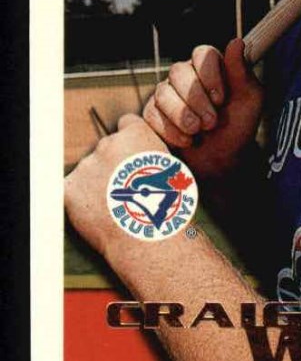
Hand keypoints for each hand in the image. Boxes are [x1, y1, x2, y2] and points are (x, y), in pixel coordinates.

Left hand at [65, 113, 164, 258]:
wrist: (149, 236)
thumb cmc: (168, 206)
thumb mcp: (170, 167)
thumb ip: (149, 154)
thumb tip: (140, 158)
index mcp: (136, 134)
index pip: (126, 124)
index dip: (129, 142)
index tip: (131, 158)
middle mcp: (108, 143)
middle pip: (106, 148)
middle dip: (111, 165)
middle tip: (124, 190)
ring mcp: (86, 165)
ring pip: (88, 170)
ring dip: (96, 183)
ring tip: (113, 206)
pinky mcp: (69, 188)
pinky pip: (72, 189)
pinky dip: (81, 200)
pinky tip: (97, 213)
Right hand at [143, 39, 263, 177]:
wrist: (222, 159)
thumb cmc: (238, 125)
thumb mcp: (249, 100)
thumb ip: (242, 72)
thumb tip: (236, 41)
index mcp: (210, 66)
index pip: (202, 53)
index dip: (209, 74)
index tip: (221, 98)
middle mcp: (186, 75)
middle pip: (179, 71)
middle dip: (196, 100)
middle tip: (211, 122)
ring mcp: (167, 92)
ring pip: (162, 92)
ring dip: (182, 115)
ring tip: (198, 131)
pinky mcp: (153, 113)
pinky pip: (151, 113)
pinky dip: (170, 129)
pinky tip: (187, 140)